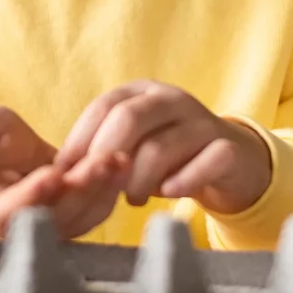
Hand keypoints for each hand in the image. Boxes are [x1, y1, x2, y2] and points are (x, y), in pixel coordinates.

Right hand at [0, 105, 130, 237]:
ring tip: (120, 157)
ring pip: (86, 214)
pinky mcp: (83, 217)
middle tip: (104, 161)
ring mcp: (59, 226)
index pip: (16, 210)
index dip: (34, 194)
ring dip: (104, 188)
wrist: (12, 155)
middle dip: (82, 188)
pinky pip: (100, 208)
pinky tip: (125, 163)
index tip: (52, 174)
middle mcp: (31, 227)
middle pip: (59, 215)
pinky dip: (114, 187)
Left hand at [54, 81, 272, 214]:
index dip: (80, 139)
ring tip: (131, 199)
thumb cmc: (168, 154)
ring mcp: (203, 121)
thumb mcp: (133, 145)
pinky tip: (168, 194)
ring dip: (138, 179)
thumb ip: (103, 150)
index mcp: (141, 92)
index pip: (103, 106)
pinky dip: (182, 181)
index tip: (64, 171)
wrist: (232, 163)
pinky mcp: (230, 148)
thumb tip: (60, 173)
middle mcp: (171, 99)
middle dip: (106, 157)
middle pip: (129, 119)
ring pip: (161, 147)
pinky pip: (205, 162)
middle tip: (98, 187)